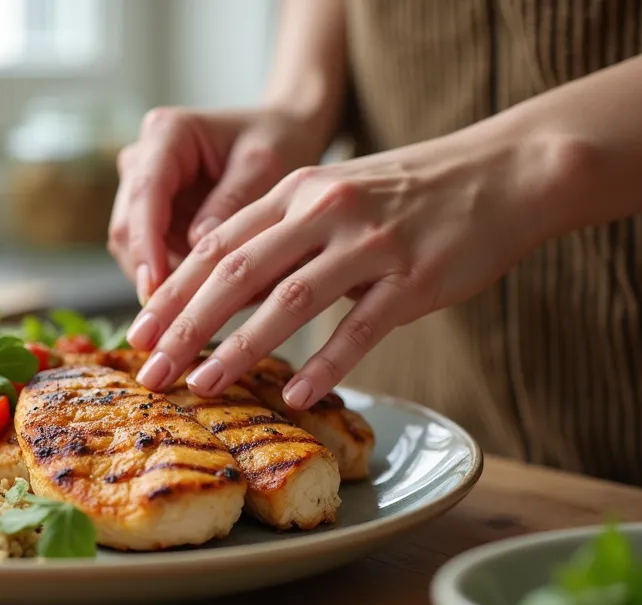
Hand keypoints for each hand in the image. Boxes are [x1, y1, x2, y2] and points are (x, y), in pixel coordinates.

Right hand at [108, 106, 332, 302]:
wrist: (282, 133)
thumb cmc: (278, 141)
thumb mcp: (265, 165)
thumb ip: (233, 201)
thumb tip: (198, 245)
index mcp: (167, 134)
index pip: (145, 194)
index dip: (147, 245)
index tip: (156, 290)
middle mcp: (143, 159)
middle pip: (129, 226)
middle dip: (148, 274)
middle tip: (170, 323)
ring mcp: (142, 189)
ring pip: (134, 248)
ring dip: (161, 282)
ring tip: (200, 313)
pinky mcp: (152, 216)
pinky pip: (151, 256)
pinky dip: (173, 280)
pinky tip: (203, 300)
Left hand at [124, 126, 581, 407]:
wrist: (505, 172)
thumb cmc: (413, 194)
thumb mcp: (335, 194)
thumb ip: (282, 232)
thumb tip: (221, 283)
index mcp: (296, 191)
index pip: (215, 246)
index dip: (171, 292)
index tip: (136, 334)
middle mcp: (323, 211)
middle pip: (236, 275)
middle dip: (184, 327)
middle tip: (150, 372)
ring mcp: (369, 244)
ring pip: (287, 302)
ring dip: (237, 349)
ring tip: (202, 387)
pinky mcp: (415, 277)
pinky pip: (360, 328)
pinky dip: (323, 364)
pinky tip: (294, 395)